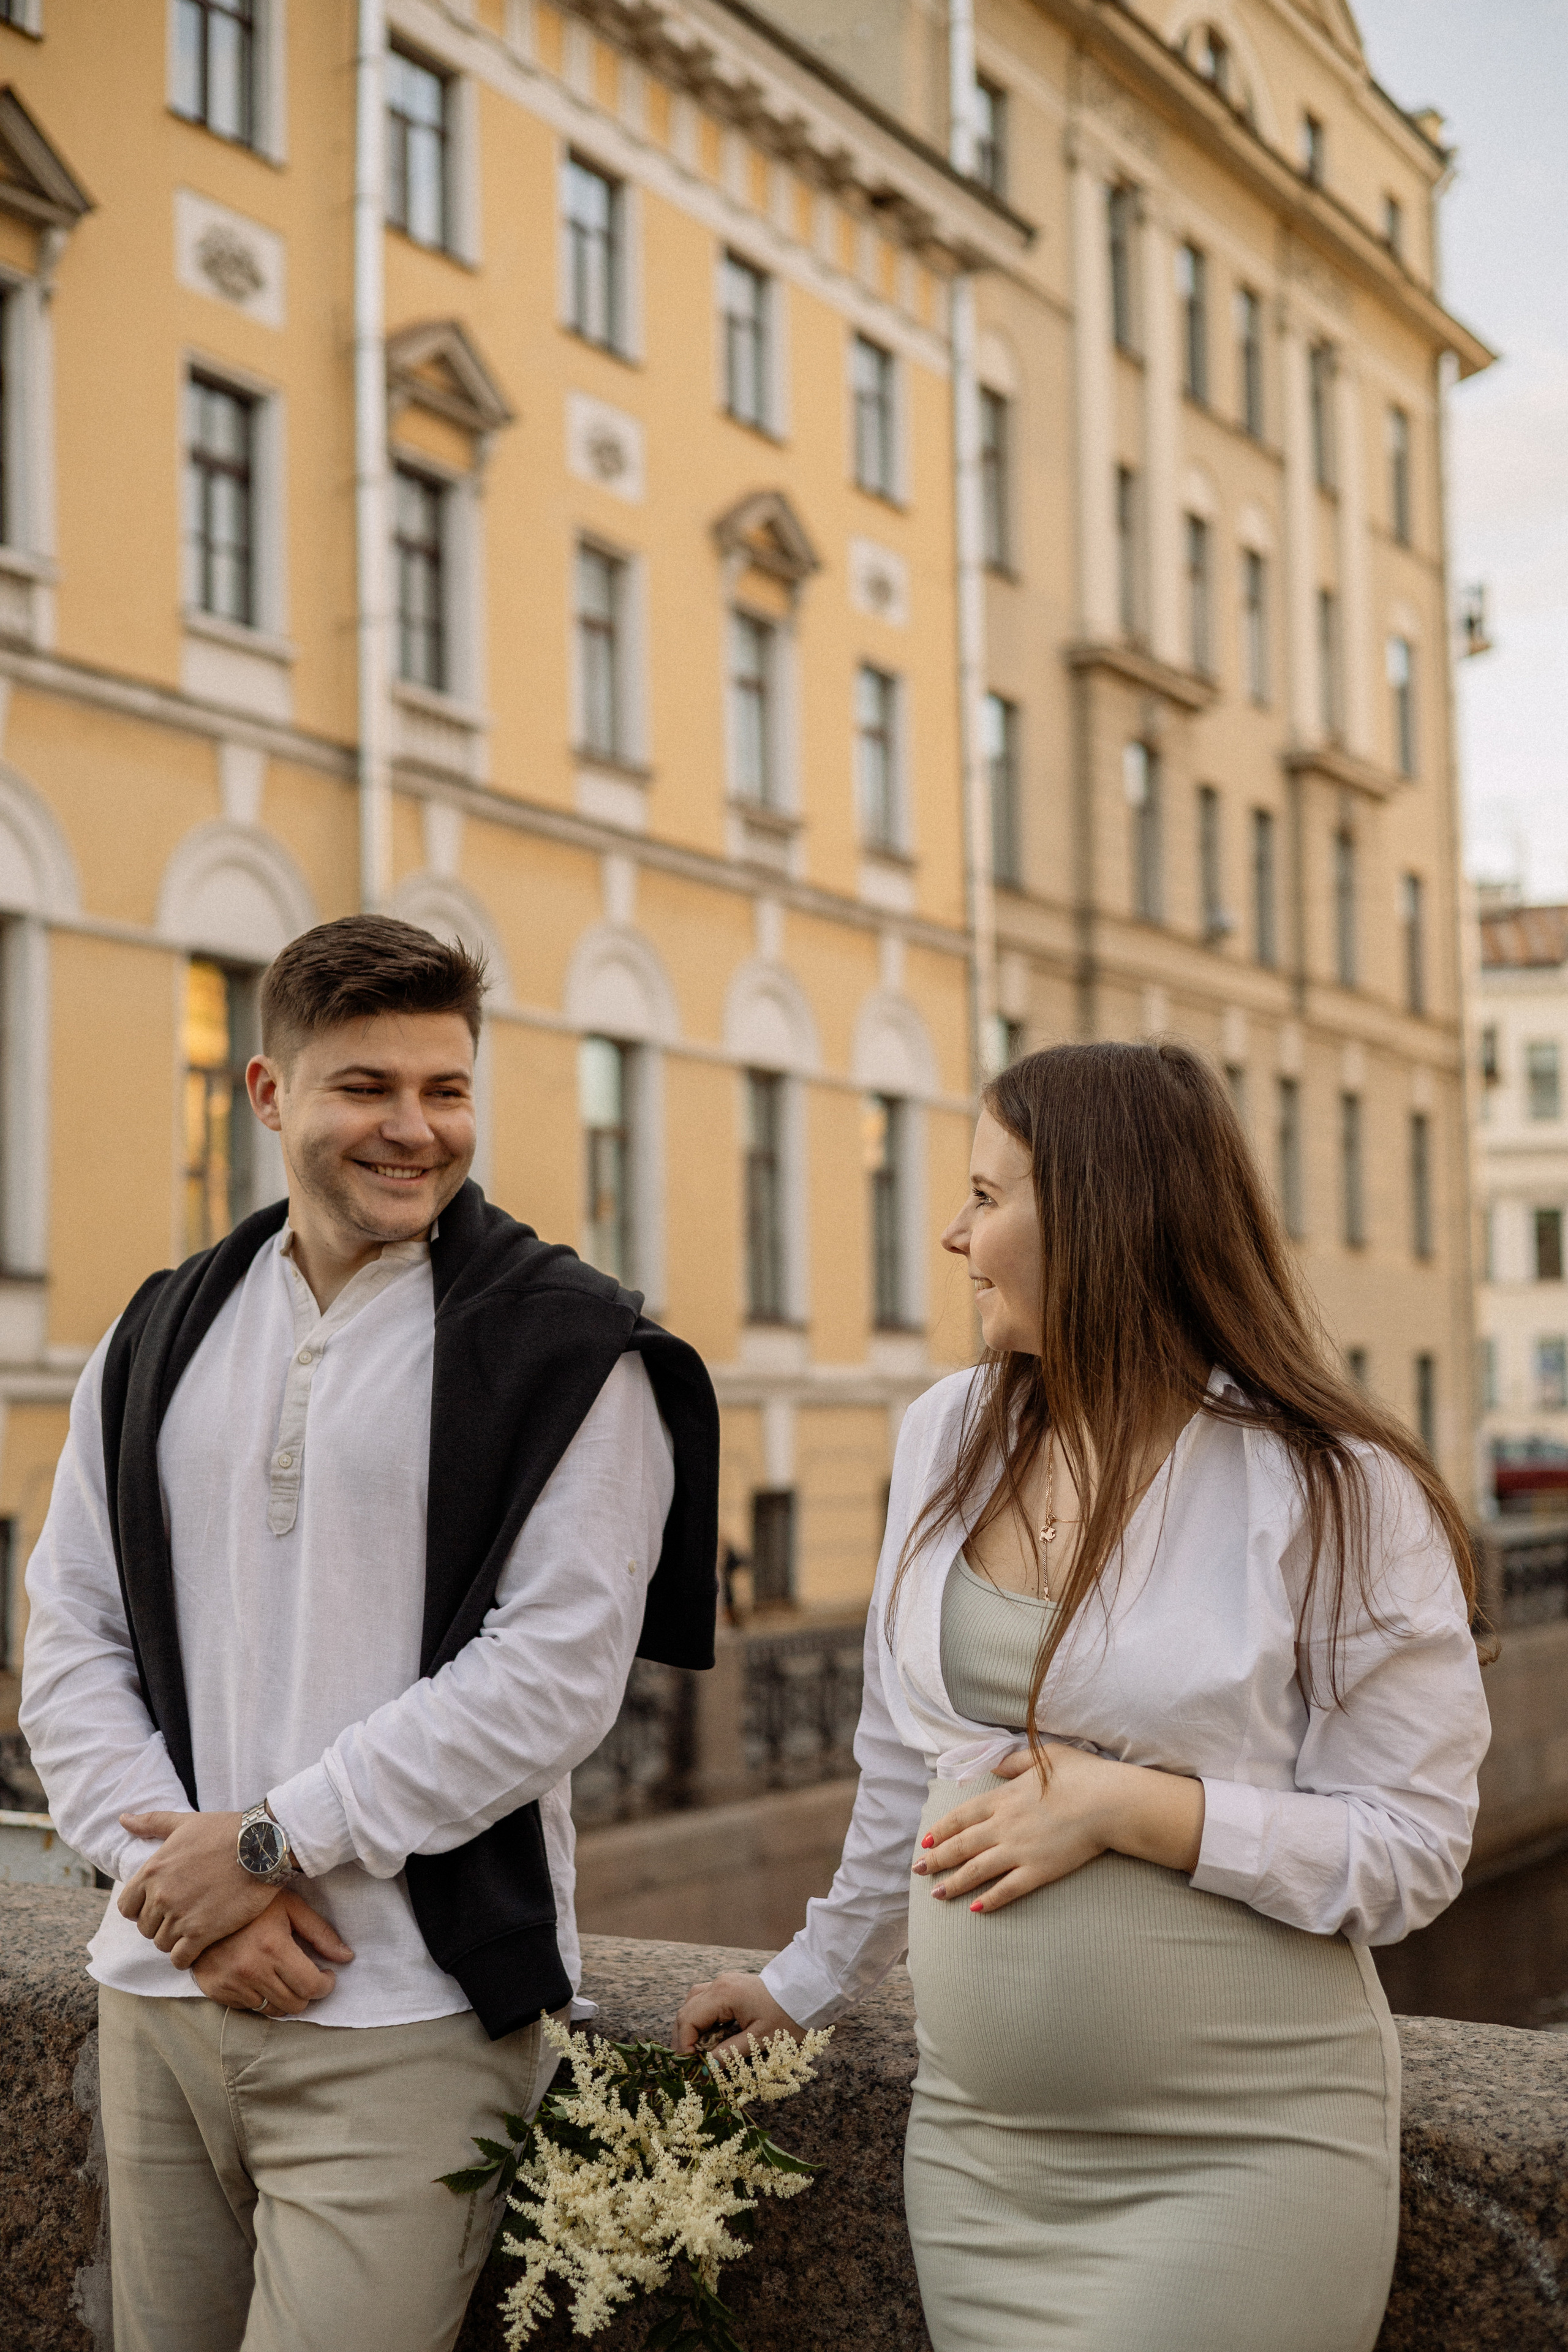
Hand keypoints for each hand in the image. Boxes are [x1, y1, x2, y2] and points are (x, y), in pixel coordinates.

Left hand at [117, 1810, 275, 1968]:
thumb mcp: (185, 1822)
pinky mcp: (202, 1933)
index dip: (141, 1909)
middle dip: (161, 1924)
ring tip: (193, 1928)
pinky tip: (200, 1946)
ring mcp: (180, 1916)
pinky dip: (186, 1957)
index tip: (160, 1905)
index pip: (127, 1907)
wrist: (263, 1847)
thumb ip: (151, 1822)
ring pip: (162, 1944)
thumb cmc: (225, 1831)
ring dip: (175, 1940)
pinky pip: (180, 1959)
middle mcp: (161, 1896)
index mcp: (152, 1871)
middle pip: (146, 1928)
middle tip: (183, 1915)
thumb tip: (123, 1818)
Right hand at [192, 1889, 354, 2015]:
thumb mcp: (290, 1906)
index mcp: (273, 1947)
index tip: (327, 1975)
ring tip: (284, 1976)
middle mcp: (251, 1969)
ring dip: (285, 1997)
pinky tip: (260, 1977)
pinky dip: (261, 1997)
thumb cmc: (254, 1903)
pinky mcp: (216, 1991)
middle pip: (294, 2004)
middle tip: (307, 1976)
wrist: (204, 1905)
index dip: (326, 1985)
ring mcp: (231, 1983)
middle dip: (307, 1993)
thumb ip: (320, 1933)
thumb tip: (347, 1957)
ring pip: (273, 2010)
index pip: (310, 1986)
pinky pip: (250, 2008)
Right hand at [674, 1970, 803, 2058]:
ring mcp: (723, 1983)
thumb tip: (705, 2070)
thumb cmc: (786, 2016)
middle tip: (690, 2065)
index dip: (684, 2045)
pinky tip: (710, 2038)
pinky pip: (705, 2002)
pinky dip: (702, 2021)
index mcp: (723, 1994)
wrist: (806, 1993)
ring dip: (691, 2029)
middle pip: (686, 2011)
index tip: (690, 2068)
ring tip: (698, 2054)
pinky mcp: (729, 1988)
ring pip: (693, 2005)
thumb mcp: (759, 2040)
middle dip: (684, 2040)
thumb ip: (729, 2054)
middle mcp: (718, 1984)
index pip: (688, 2020)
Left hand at [915, 1744, 1204, 1913]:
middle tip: (919, 1869)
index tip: (927, 1840)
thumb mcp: (1044, 1756)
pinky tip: (975, 1909)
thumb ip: (1014, 1762)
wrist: (1108, 1802)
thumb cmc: (1081, 1775)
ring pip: (976, 1870)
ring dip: (954, 1883)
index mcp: (1003, 1797)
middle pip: (962, 1845)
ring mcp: (1019, 1850)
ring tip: (937, 1894)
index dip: (942, 1830)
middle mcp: (1004, 1825)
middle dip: (937, 1858)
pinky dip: (989, 1900)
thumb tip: (994, 1765)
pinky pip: (1007, 1889)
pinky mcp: (1038, 1871)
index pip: (962, 1816)